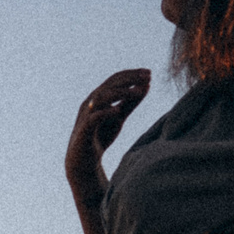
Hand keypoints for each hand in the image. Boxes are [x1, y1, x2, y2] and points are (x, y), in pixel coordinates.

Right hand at [66, 68, 150, 193]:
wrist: (84, 159)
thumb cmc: (101, 136)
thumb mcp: (119, 117)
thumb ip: (130, 103)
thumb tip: (146, 86)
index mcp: (99, 97)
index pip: (115, 79)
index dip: (132, 74)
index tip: (149, 73)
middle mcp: (91, 102)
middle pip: (110, 84)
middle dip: (130, 79)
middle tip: (147, 77)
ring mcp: (86, 115)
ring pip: (103, 98)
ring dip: (122, 93)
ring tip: (138, 92)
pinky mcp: (84, 129)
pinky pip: (94, 118)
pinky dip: (105, 112)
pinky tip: (118, 111)